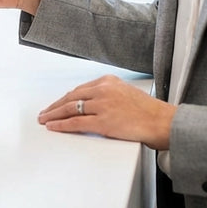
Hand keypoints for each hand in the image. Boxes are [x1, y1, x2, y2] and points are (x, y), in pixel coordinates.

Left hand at [37, 75, 174, 149]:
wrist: (162, 122)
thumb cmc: (148, 111)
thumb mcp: (126, 92)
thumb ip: (108, 95)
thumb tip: (91, 104)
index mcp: (108, 81)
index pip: (80, 89)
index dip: (65, 98)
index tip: (57, 103)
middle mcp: (103, 90)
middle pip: (71, 97)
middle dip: (55, 105)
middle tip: (45, 112)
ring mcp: (102, 105)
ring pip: (69, 108)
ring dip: (53, 114)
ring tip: (44, 119)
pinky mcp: (103, 121)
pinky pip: (75, 123)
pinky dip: (61, 124)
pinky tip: (53, 126)